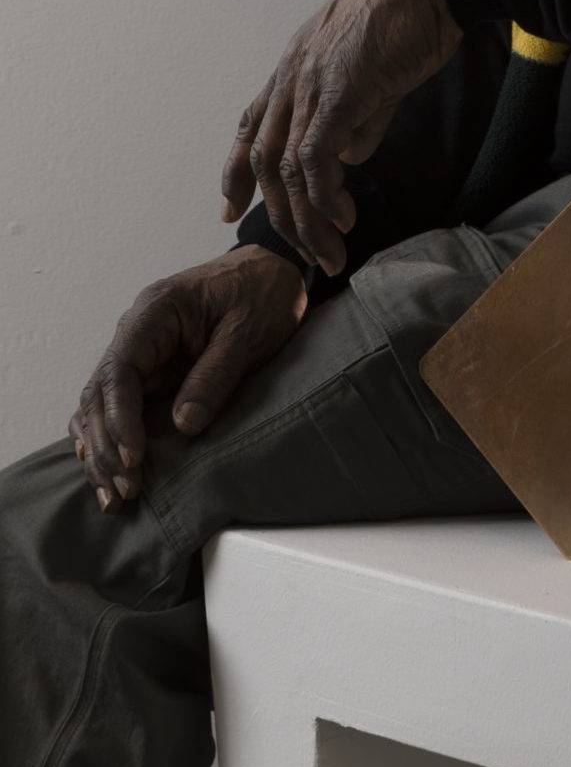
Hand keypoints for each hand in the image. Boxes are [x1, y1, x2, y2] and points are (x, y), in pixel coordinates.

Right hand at [68, 246, 307, 510]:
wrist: (274, 269)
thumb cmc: (262, 292)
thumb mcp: (248, 331)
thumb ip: (215, 374)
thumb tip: (184, 425)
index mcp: (154, 312)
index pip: (120, 372)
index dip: (119, 420)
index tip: (133, 458)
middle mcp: (135, 332)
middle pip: (100, 395)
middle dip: (107, 446)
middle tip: (125, 491)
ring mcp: (140, 351)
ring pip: (101, 406)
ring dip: (103, 451)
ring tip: (114, 497)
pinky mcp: (152, 369)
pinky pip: (119, 406)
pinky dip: (110, 440)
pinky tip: (107, 472)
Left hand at [221, 0, 460, 272]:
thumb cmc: (413, 15)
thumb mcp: (378, 73)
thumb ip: (362, 117)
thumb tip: (352, 157)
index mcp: (296, 66)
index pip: (251, 126)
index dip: (237, 171)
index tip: (231, 207)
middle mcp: (292, 77)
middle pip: (262, 157)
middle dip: (275, 211)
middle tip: (297, 250)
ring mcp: (311, 84)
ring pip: (287, 168)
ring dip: (306, 218)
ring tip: (330, 251)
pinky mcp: (338, 93)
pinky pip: (316, 158)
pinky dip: (325, 196)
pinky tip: (343, 217)